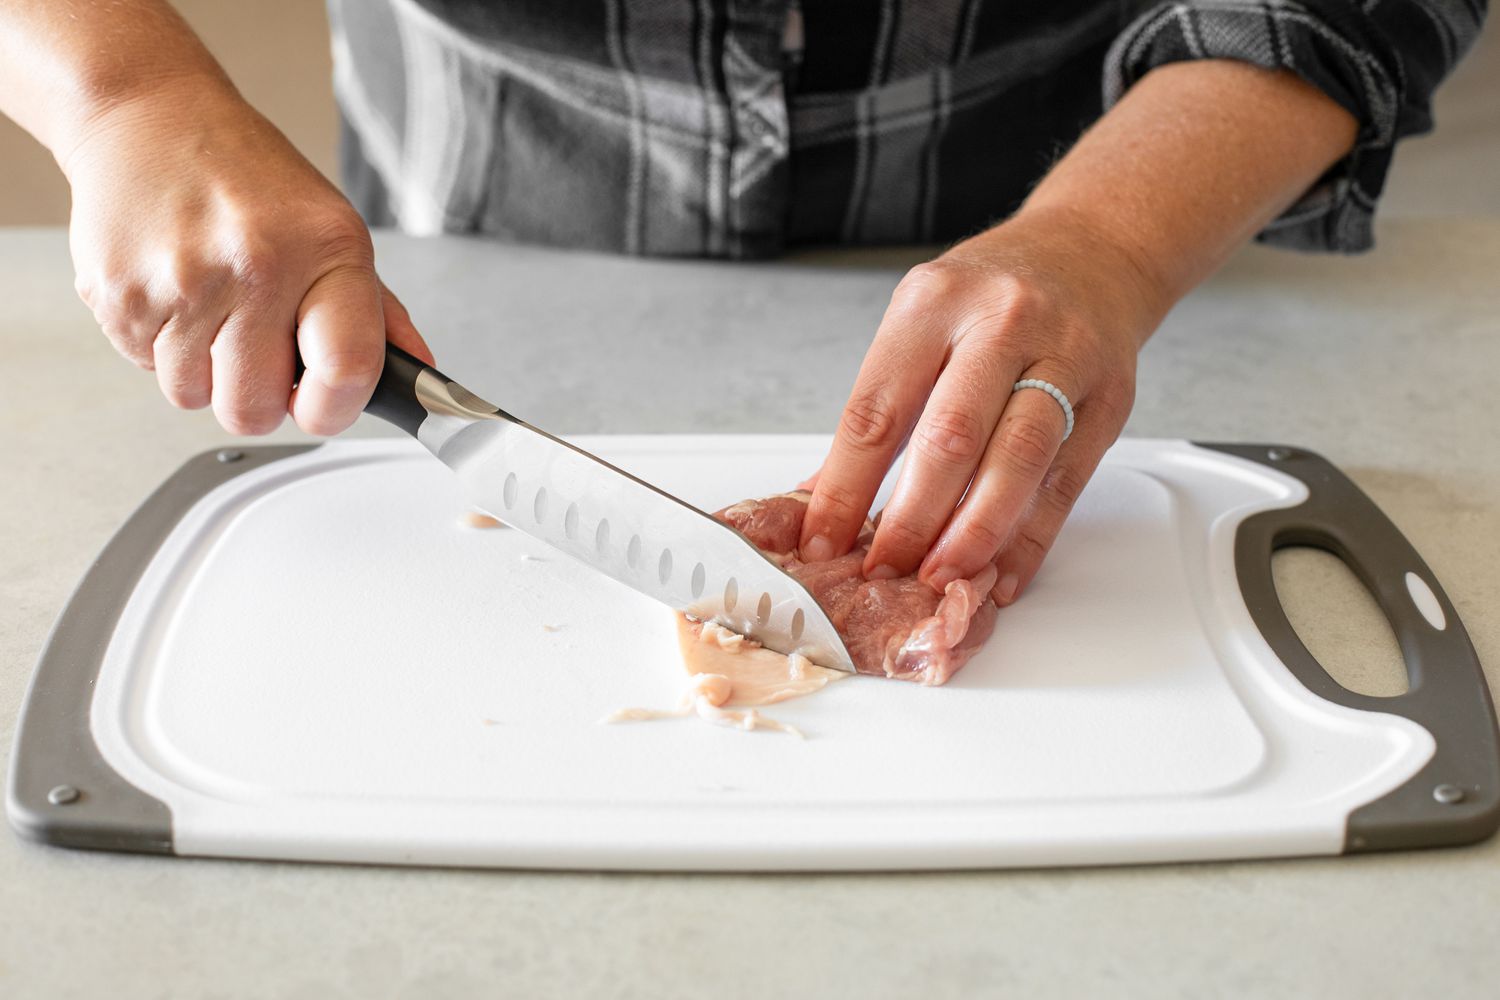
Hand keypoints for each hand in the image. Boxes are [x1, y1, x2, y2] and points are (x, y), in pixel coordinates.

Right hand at [62, 78, 431, 435]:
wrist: (147, 117)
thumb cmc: (246, 176)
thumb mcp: (333, 230)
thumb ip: (378, 312)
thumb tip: (416, 371)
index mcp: (326, 250)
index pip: (346, 372)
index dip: (334, 410)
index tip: (322, 403)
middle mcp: (255, 266)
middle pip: (253, 411)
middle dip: (257, 396)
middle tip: (258, 349)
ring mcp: (181, 283)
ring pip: (194, 398)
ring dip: (204, 370)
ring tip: (212, 308)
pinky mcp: (119, 296)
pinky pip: (147, 369)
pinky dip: (162, 346)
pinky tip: (174, 293)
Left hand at [799, 205, 1164, 604]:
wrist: (1093, 251)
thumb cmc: (992, 293)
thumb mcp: (920, 321)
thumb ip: (880, 406)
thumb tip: (825, 499)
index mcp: (933, 303)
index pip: (877, 410)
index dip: (845, 487)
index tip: (824, 541)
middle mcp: (1001, 322)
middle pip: (949, 437)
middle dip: (912, 519)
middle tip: (886, 570)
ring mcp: (1065, 357)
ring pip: (1016, 461)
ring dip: (974, 534)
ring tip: (942, 577)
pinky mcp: (1110, 399)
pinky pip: (1066, 483)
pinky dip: (1030, 540)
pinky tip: (1001, 573)